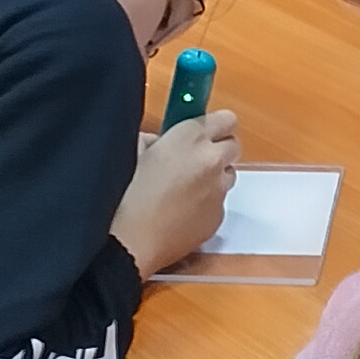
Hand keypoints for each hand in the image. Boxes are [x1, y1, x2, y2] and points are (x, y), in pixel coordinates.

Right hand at [113, 107, 241, 274]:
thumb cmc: (125, 194)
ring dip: (214, 177)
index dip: (215, 126)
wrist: (130, 240)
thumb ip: (155, 140)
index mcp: (190, 136)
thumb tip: (160, 142)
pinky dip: (206, 204)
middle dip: (218, 150)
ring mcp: (218, 189)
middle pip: (234, 145)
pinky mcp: (219, 216)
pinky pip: (219, 202)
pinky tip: (182, 212)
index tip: (206, 131)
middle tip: (195, 160)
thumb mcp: (134, 152)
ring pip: (229, 174)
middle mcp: (211, 159)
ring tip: (185, 189)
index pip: (225, 119)